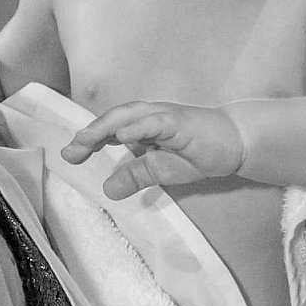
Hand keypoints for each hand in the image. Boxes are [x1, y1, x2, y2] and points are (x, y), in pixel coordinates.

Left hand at [61, 101, 244, 198]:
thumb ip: (135, 176)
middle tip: (70, 152)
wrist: (235, 141)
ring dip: (106, 127)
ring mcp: (165, 116)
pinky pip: (157, 122)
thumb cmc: (198, 152)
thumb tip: (108, 190)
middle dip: (90, 134)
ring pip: (130, 116)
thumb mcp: (161, 171)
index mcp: (142, 126)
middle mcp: (149, 116)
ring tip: (86, 140)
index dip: (89, 141)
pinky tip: (123, 135)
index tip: (69, 156)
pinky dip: (139, 127)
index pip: (109, 130)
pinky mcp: (181, 121)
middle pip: (113, 119)